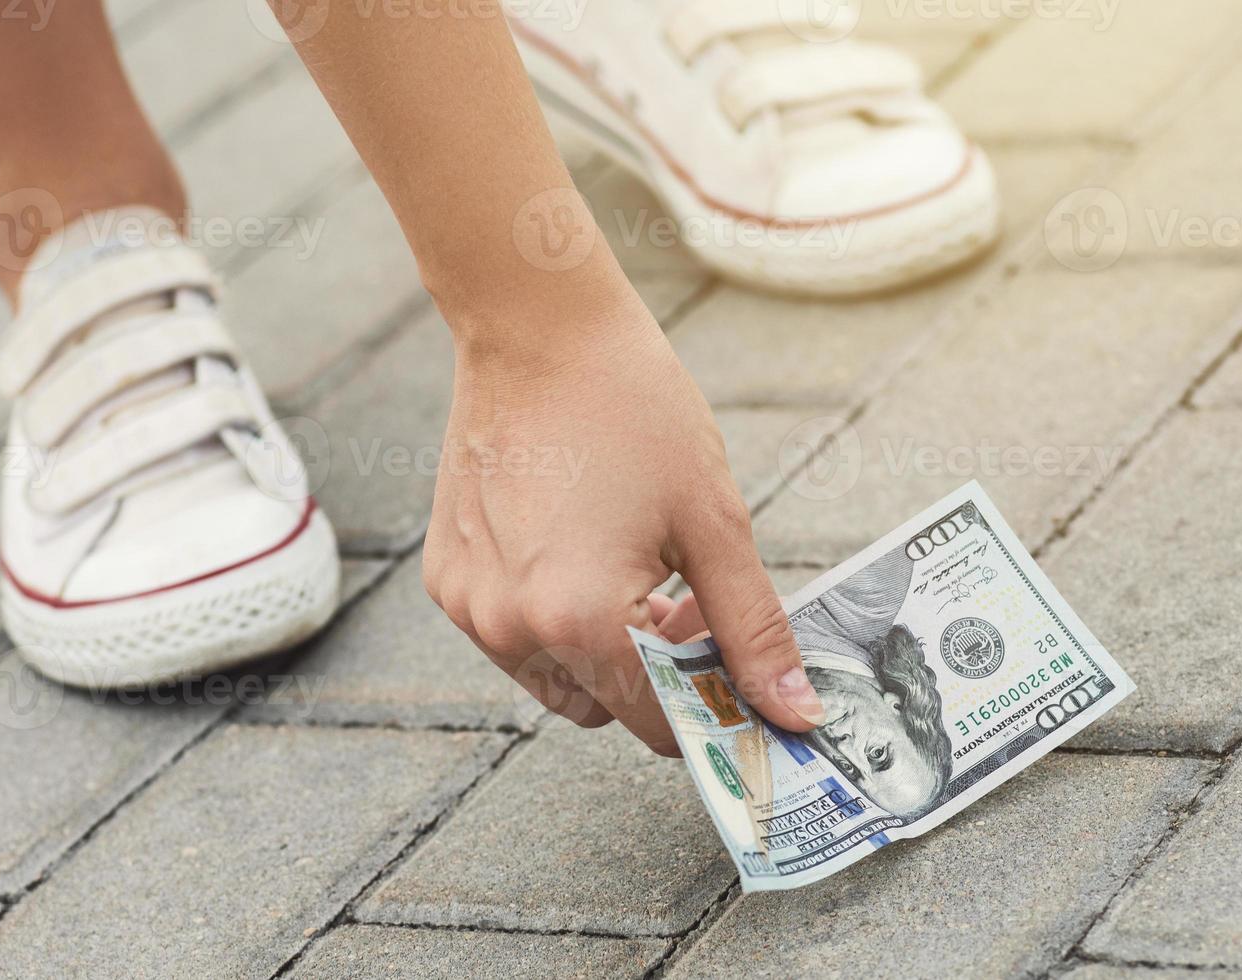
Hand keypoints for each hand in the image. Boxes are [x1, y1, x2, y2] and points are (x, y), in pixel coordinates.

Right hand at [423, 298, 825, 753]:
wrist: (537, 330)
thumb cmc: (633, 410)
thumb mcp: (714, 523)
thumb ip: (754, 630)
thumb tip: (795, 714)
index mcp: (581, 619)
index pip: (658, 727)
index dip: (709, 709)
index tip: (738, 678)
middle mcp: (510, 627)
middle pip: (608, 709)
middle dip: (658, 674)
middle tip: (686, 601)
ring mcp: (469, 606)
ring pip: (558, 679)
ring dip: (602, 651)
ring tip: (631, 568)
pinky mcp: (446, 579)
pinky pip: (512, 634)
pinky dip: (551, 615)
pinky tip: (576, 546)